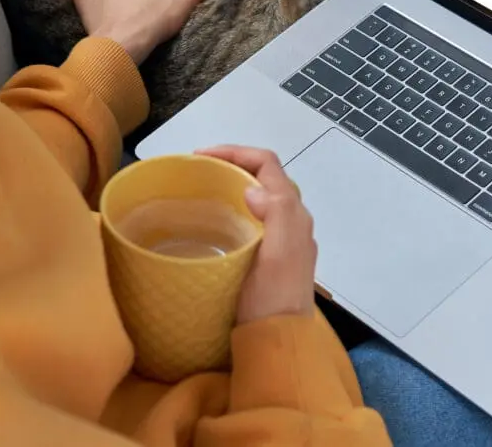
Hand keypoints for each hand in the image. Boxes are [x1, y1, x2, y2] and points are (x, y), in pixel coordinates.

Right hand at [196, 145, 316, 325]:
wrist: (279, 340)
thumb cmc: (273, 299)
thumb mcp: (277, 255)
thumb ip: (275, 215)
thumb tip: (254, 189)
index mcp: (292, 213)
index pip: (266, 163)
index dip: (235, 151)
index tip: (201, 156)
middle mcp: (292, 220)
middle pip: (264, 176)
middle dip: (232, 164)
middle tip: (198, 171)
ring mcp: (283, 237)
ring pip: (260, 196)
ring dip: (233, 184)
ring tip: (203, 190)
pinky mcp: (272, 254)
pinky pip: (254, 217)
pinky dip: (234, 207)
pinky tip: (216, 221)